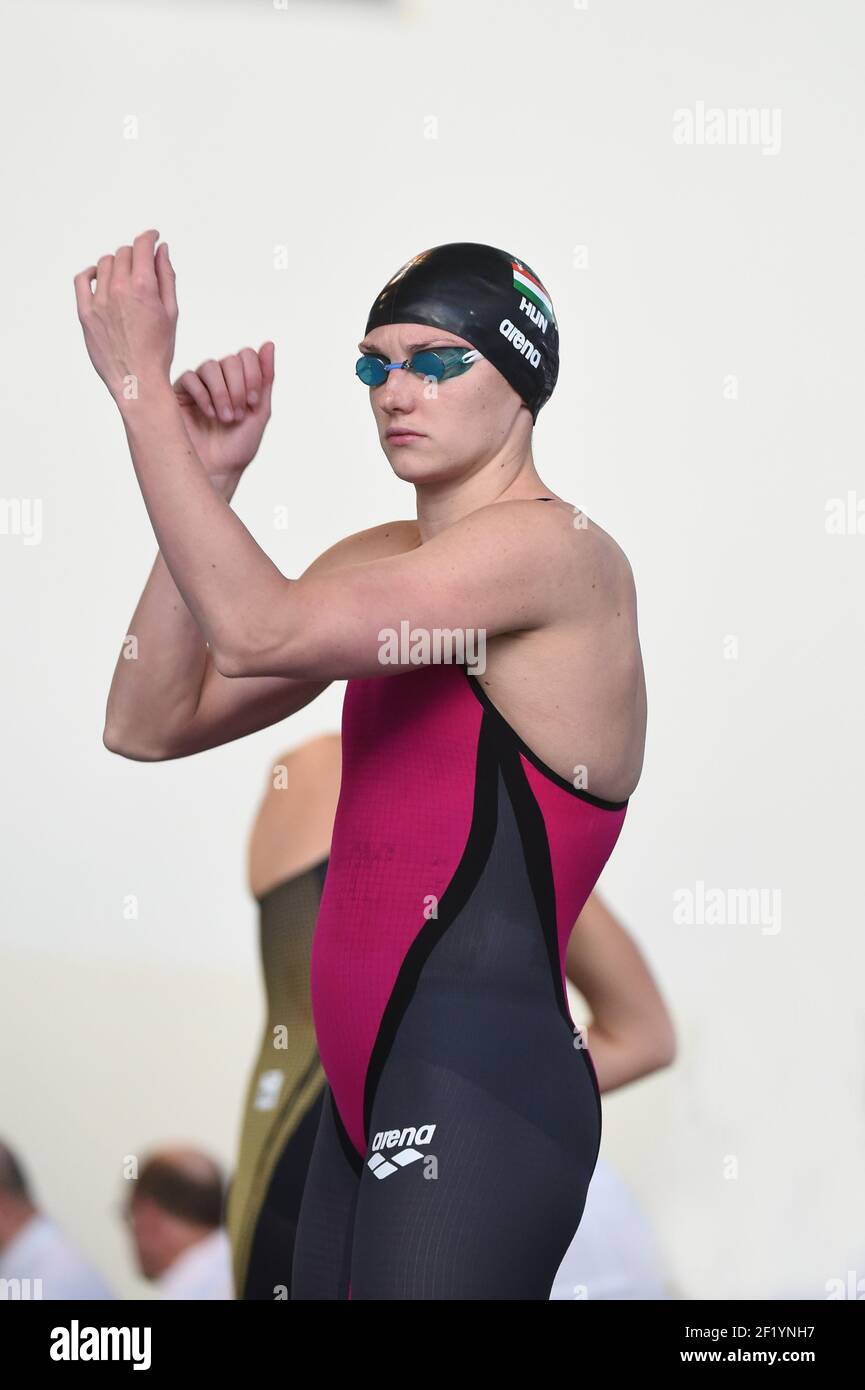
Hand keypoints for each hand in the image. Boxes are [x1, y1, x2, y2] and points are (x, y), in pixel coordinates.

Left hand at [74, 229, 176, 402]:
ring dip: (116, 264)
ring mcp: (100, 300)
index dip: (149, 237)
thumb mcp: (171, 312)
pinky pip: (82, 279)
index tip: (153, 237)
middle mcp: (120, 289)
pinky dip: (91, 273)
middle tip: (141, 266)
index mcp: (144, 288)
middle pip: (123, 253)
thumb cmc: (158, 350)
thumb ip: (166, 277)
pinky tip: (98, 277)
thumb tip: (162, 250)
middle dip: (135, 254)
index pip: (142, 246)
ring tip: (124, 278)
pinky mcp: (85, 313)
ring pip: (104, 263)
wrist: (138, 379)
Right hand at [173, 343, 274, 478]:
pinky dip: (203, 394)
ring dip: (222, 392)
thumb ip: (265, 379)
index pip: (246, 356)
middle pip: (230, 360)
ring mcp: (199, 386)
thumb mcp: (259, 413)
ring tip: (225, 418)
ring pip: (210, 366)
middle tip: (238, 415)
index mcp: (240, 381)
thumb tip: (269, 344)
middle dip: (238, 388)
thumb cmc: (238, 446)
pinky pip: (190, 378)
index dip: (253, 375)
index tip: (253, 404)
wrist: (216, 471)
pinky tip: (209, 413)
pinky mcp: (180, 395)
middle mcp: (219, 380)